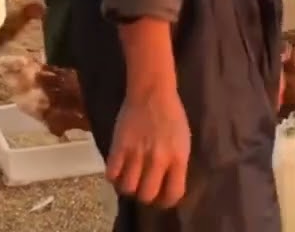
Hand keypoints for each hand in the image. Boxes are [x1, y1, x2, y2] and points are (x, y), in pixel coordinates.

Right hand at [106, 84, 190, 207]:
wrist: (153, 93)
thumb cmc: (172, 116)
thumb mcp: (183, 141)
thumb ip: (176, 164)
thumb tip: (166, 185)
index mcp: (178, 157)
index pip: (173, 193)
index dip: (166, 201)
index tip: (162, 198)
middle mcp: (158, 159)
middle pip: (147, 195)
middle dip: (145, 196)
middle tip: (144, 188)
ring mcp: (136, 153)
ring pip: (127, 188)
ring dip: (128, 188)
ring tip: (130, 179)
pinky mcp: (118, 147)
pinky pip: (111, 174)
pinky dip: (114, 177)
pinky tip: (119, 170)